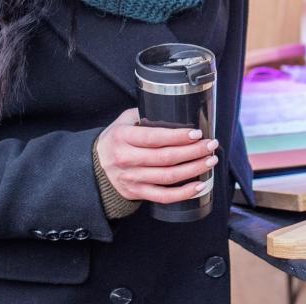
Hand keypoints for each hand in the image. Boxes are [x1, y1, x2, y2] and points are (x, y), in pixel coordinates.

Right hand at [94, 109, 218, 203]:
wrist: (94, 168)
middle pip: (166, 158)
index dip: (178, 136)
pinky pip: (164, 196)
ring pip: (168, 177)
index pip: (154, 137)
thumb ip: (144, 114)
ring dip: (193, 169)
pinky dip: (183, 193)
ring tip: (210, 160)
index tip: (197, 133)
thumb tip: (173, 109)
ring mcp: (132, 179)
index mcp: (123, 138)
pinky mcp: (137, 193)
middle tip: (211, 145)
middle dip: (193, 151)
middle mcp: (127, 159)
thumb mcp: (123, 121)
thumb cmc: (114, 141)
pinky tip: (199, 185)